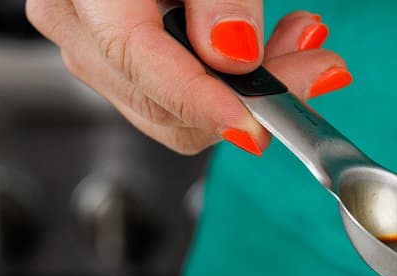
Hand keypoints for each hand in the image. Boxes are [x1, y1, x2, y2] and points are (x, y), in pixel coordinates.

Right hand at [26, 0, 351, 154]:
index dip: (198, 98)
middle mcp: (77, 29)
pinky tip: (277, 52)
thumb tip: (232, 54)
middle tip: (320, 66)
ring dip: (252, 90)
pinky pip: (183, 100)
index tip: (253, 124)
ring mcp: (97, 56)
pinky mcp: (127, 69)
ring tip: (305, 43)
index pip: (135, 56)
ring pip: (179, 114)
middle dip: (249, 96)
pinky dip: (235, 86)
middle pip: (164, 103)